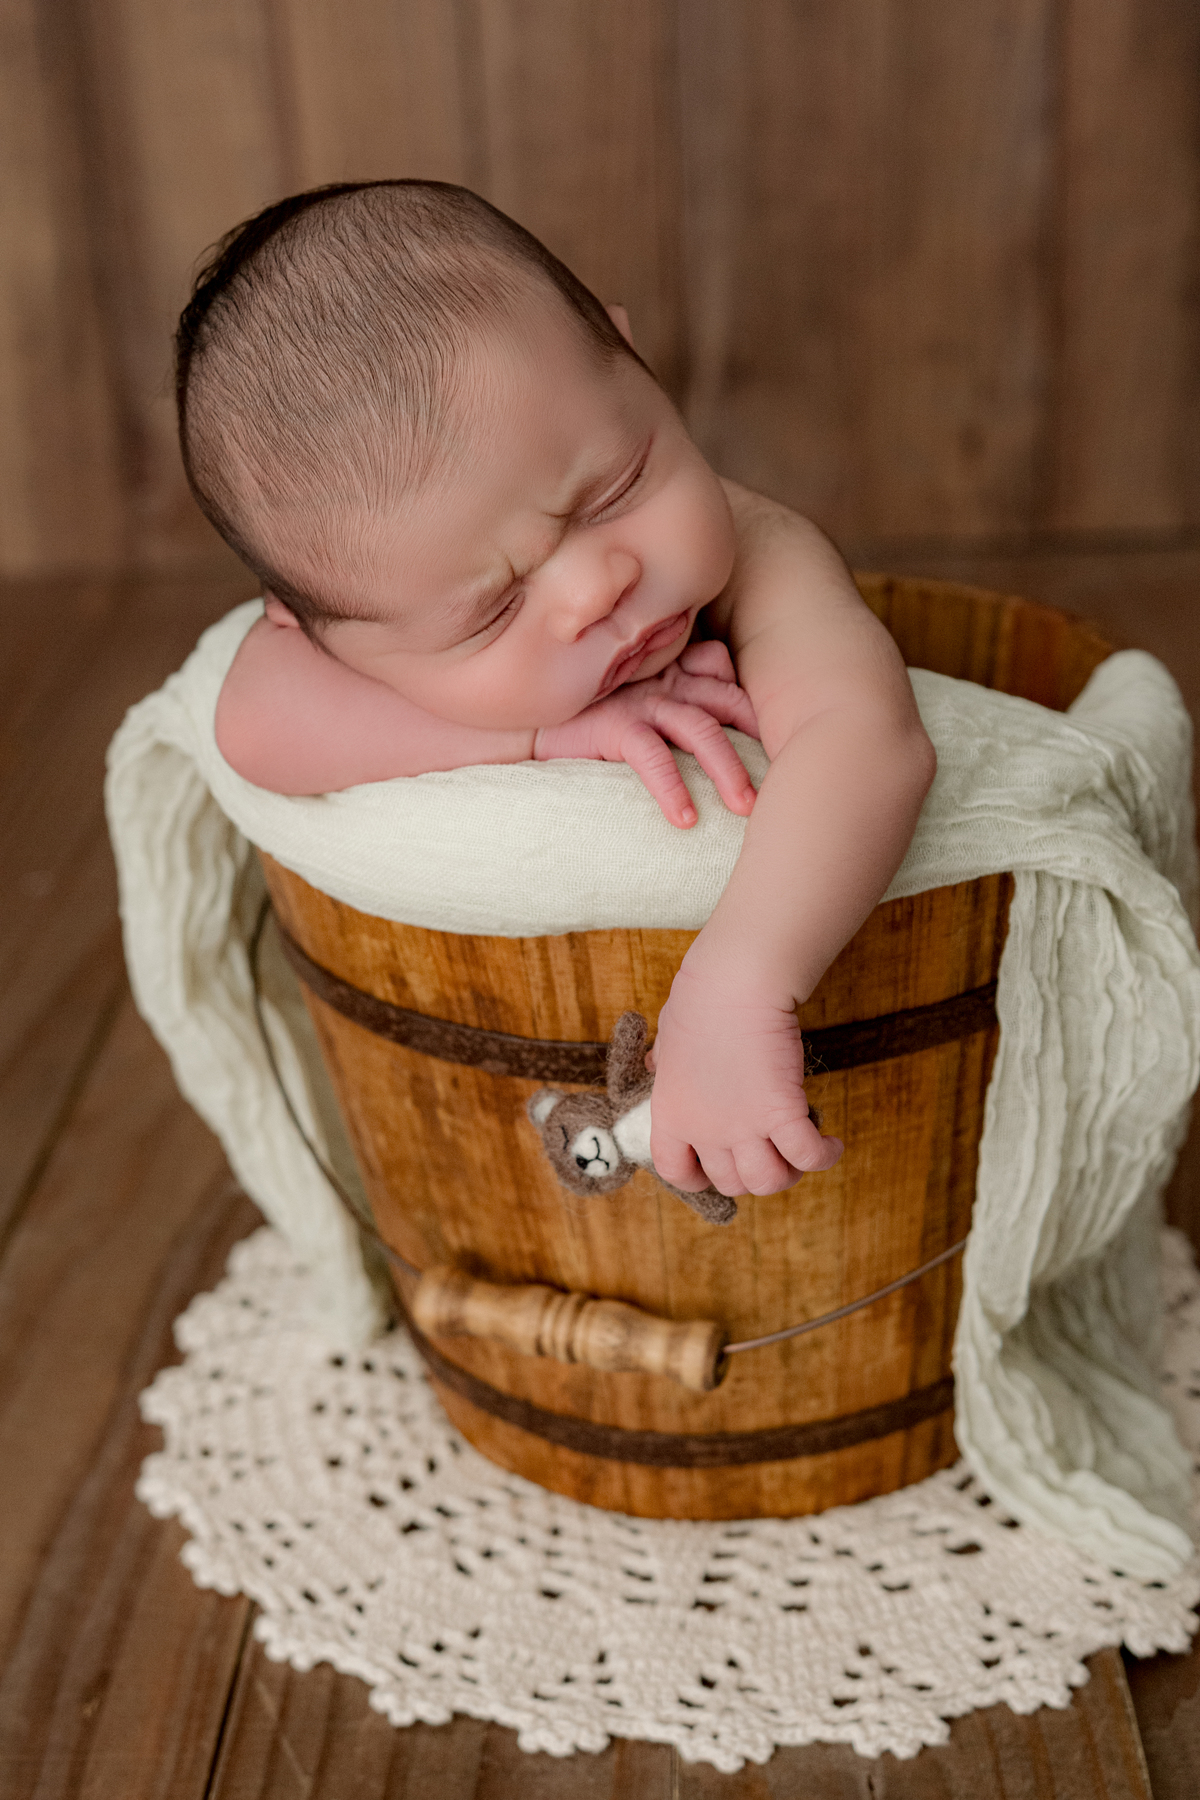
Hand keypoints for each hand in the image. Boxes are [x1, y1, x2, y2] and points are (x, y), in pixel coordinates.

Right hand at [535, 642, 760, 827]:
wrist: (527, 724)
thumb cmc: (588, 720)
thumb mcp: (640, 711)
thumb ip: (679, 710)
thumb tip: (717, 739)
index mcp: (675, 676)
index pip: (726, 678)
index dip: (754, 710)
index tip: (776, 747)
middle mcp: (665, 683)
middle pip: (725, 703)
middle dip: (755, 744)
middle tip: (778, 785)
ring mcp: (641, 701)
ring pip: (700, 729)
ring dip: (726, 770)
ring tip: (744, 807)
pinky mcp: (615, 724)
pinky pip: (652, 756)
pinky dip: (672, 787)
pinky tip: (685, 819)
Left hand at [648, 960, 842, 1195]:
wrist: (732, 983)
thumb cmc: (700, 999)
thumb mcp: (668, 1036)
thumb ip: (665, 1062)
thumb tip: (656, 1064)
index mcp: (671, 1113)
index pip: (675, 1171)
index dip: (697, 1178)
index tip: (715, 1170)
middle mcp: (705, 1129)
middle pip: (732, 1182)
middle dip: (752, 1175)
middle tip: (771, 1152)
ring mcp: (743, 1125)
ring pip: (768, 1182)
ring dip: (788, 1174)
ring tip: (800, 1153)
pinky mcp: (781, 1112)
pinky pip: (807, 1156)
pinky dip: (824, 1156)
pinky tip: (832, 1144)